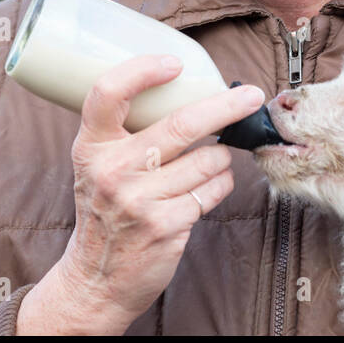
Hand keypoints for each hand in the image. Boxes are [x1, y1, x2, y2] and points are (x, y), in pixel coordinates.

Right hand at [17, 54, 264, 333]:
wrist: (96, 279)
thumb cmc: (106, 211)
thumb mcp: (98, 166)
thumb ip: (127, 134)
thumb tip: (188, 95)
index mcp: (91, 147)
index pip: (107, 93)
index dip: (142, 70)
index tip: (174, 63)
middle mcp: (112, 170)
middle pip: (180, 124)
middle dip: (226, 106)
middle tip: (251, 96)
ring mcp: (139, 201)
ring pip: (208, 159)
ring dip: (222, 157)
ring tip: (213, 162)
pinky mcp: (166, 226)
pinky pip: (213, 190)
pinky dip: (221, 183)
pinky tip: (210, 186)